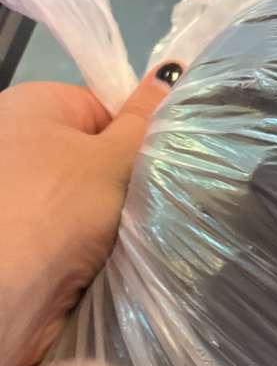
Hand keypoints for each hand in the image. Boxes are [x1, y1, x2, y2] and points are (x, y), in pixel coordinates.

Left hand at [0, 66, 180, 365]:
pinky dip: (100, 251)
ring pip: (94, 203)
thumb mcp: (110, 157)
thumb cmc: (55, 207)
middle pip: (99, 159)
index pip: (104, 109)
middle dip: (130, 183)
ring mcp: (23, 198)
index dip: (137, 137)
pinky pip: (81, 238)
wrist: (7, 295)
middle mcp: (20, 146)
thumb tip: (172, 70)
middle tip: (155, 204)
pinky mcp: (30, 244)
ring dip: (118, 222)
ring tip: (138, 238)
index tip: (159, 166)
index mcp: (33, 105)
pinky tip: (115, 262)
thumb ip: (145, 121)